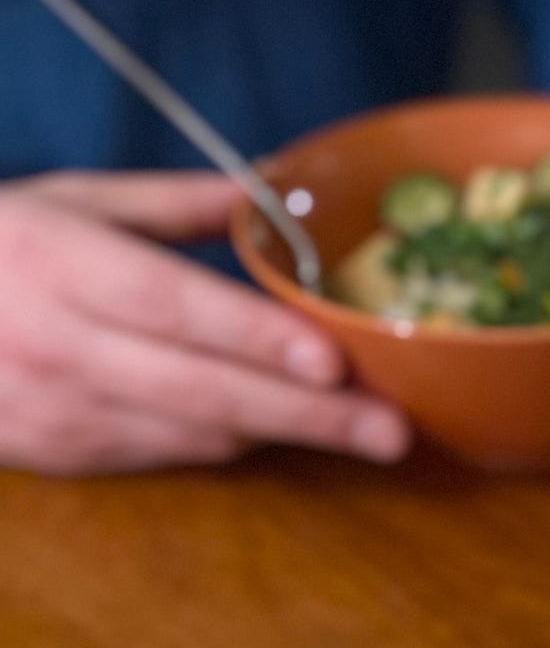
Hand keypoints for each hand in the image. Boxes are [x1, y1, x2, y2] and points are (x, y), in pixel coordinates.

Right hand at [0, 171, 410, 474]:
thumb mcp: (68, 201)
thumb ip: (172, 204)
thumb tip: (266, 189)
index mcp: (60, 262)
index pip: (175, 308)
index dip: (257, 340)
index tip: (332, 361)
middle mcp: (59, 344)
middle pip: (203, 391)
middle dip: (308, 416)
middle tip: (392, 433)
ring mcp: (59, 413)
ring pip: (195, 432)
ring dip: (280, 431)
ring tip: (361, 430)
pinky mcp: (62, 459)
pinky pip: (167, 454)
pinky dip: (225, 439)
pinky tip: (271, 426)